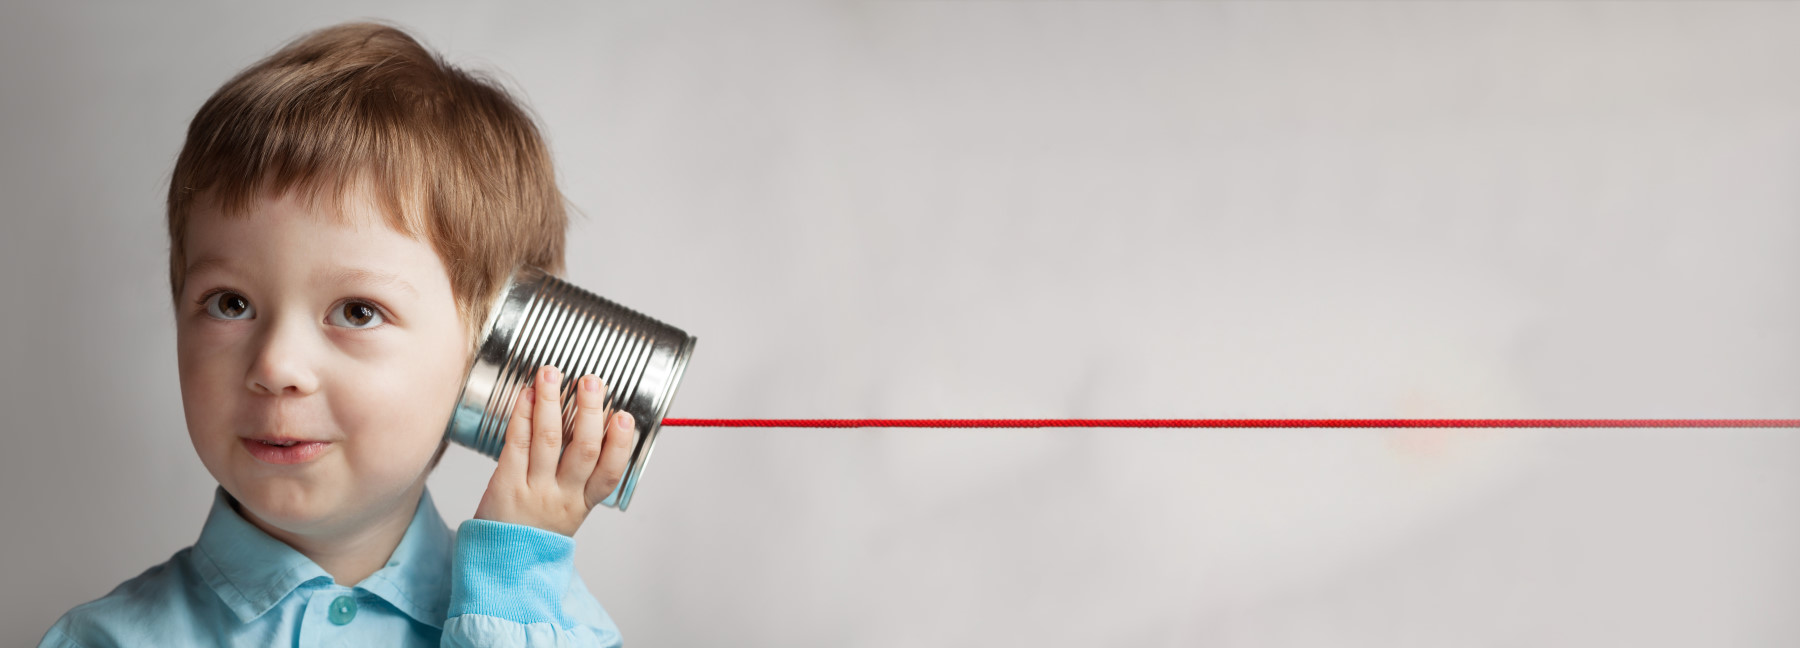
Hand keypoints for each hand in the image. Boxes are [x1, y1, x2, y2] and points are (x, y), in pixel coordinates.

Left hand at [473, 364, 637, 536]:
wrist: (501, 563)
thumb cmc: (536, 530)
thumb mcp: (570, 511)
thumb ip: (583, 476)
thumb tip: (598, 425)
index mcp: (584, 503)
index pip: (610, 472)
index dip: (620, 443)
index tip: (624, 416)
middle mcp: (563, 497)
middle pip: (584, 450)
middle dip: (589, 412)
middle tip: (591, 382)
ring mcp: (534, 490)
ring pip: (548, 441)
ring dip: (551, 402)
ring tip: (552, 374)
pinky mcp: (506, 484)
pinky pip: (516, 444)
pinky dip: (522, 416)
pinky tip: (526, 394)